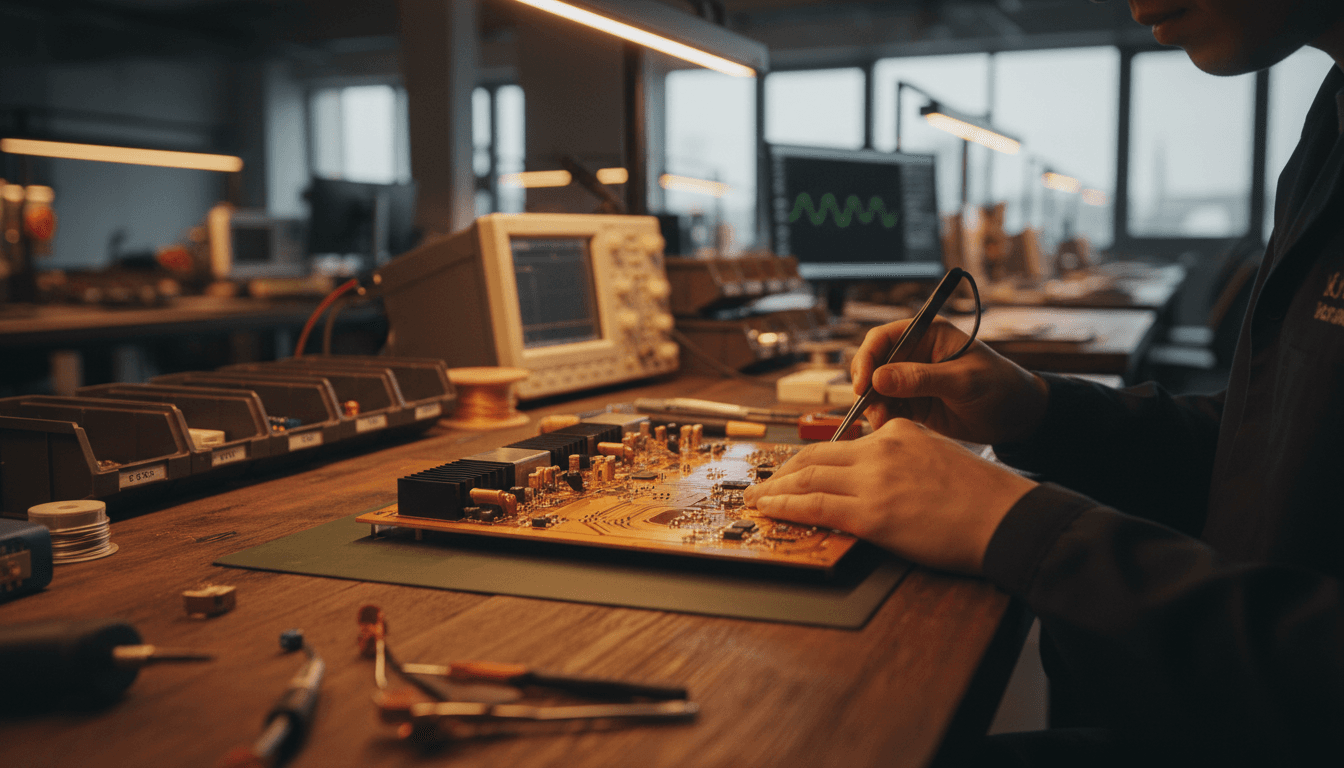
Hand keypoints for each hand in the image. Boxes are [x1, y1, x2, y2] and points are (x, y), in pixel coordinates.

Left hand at [743, 419, 1036, 574]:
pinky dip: (783, 506)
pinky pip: (813, 505)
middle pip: (815, 456)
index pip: (841, 444)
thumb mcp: (938, 459)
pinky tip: (768, 509)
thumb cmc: (982, 500)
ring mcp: (873, 480)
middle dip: (784, 472)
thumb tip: (879, 481)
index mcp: (898, 432)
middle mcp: (881, 449)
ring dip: (774, 489)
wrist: (1005, 519)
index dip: (811, 460)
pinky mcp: (870, 513)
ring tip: (756, 498)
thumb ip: (904, 461)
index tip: (794, 470)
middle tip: (764, 483)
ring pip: (807, 478)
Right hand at [852, 317, 1049, 444]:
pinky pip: (888, 408)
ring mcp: (912, 380)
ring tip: (885, 423)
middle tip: (873, 410)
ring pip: (876, 390)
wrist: (1018, 417)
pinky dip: (885, 418)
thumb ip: (922, 379)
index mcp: (928, 334)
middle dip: (868, 387)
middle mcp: (915, 353)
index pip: (884, 338)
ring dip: (875, 406)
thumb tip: (878, 378)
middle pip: (873, 365)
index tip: (863, 384)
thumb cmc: (1000, 387)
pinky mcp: (914, 403)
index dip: (867, 358)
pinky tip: (892, 428)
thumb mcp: (963, 381)